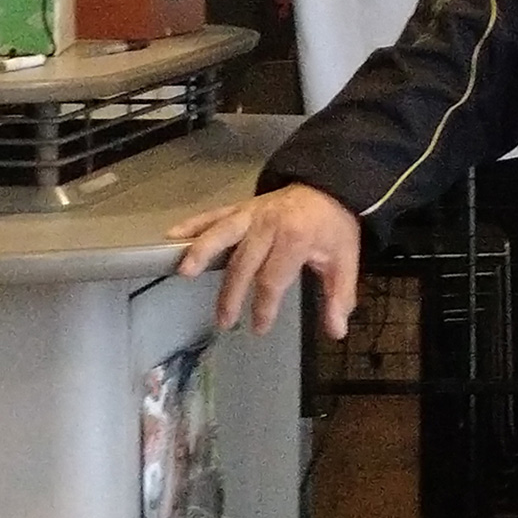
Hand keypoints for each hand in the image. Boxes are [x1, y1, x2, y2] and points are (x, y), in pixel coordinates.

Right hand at [166, 183, 361, 338]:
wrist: (328, 185)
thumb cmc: (333, 227)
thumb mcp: (344, 260)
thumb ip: (340, 296)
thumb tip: (337, 332)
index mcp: (295, 239)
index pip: (273, 279)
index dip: (265, 306)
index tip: (259, 328)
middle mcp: (269, 225)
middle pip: (244, 264)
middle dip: (231, 295)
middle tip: (224, 321)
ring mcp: (252, 214)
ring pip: (222, 234)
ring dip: (202, 252)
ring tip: (185, 272)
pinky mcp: (241, 207)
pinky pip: (215, 215)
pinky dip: (193, 224)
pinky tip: (172, 236)